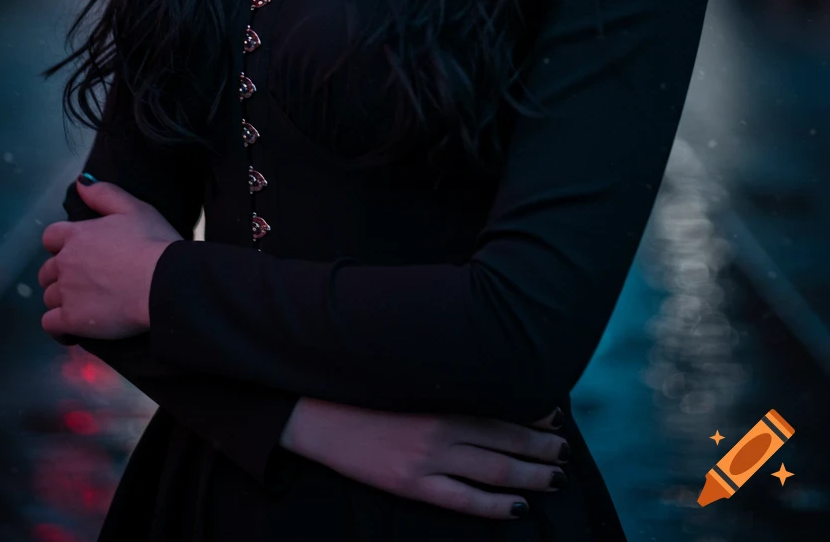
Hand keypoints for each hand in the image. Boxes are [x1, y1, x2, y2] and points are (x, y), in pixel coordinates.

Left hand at [38, 178, 183, 340]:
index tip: (77, 253)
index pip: (50, 237)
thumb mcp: (135, 208)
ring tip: (85, 305)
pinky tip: (73, 329)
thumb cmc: (154, 242)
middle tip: (84, 281)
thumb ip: (104, 193)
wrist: (163, 282)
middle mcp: (65, 262)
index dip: (61, 245)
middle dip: (60, 275)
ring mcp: (66, 292)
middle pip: (47, 271)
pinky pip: (50, 325)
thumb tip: (80, 182)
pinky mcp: (71, 319)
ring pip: (49, 297)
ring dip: (62, 300)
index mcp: (78, 235)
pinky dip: (58, 328)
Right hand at [280, 399, 569, 518]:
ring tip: (556, 478)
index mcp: (441, 394)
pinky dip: (496, 506)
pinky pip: (464, 501)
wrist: (317, 412)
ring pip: (495, 471)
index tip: (558, 418)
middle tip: (566, 452)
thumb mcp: (407, 376)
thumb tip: (487, 384)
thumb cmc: (365, 387)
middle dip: (542, 448)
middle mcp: (441, 426)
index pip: (501, 407)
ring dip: (531, 475)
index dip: (534, 416)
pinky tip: (519, 508)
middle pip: (507, 441)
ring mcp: (427, 459)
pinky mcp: (411, 484)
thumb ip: (447, 381)